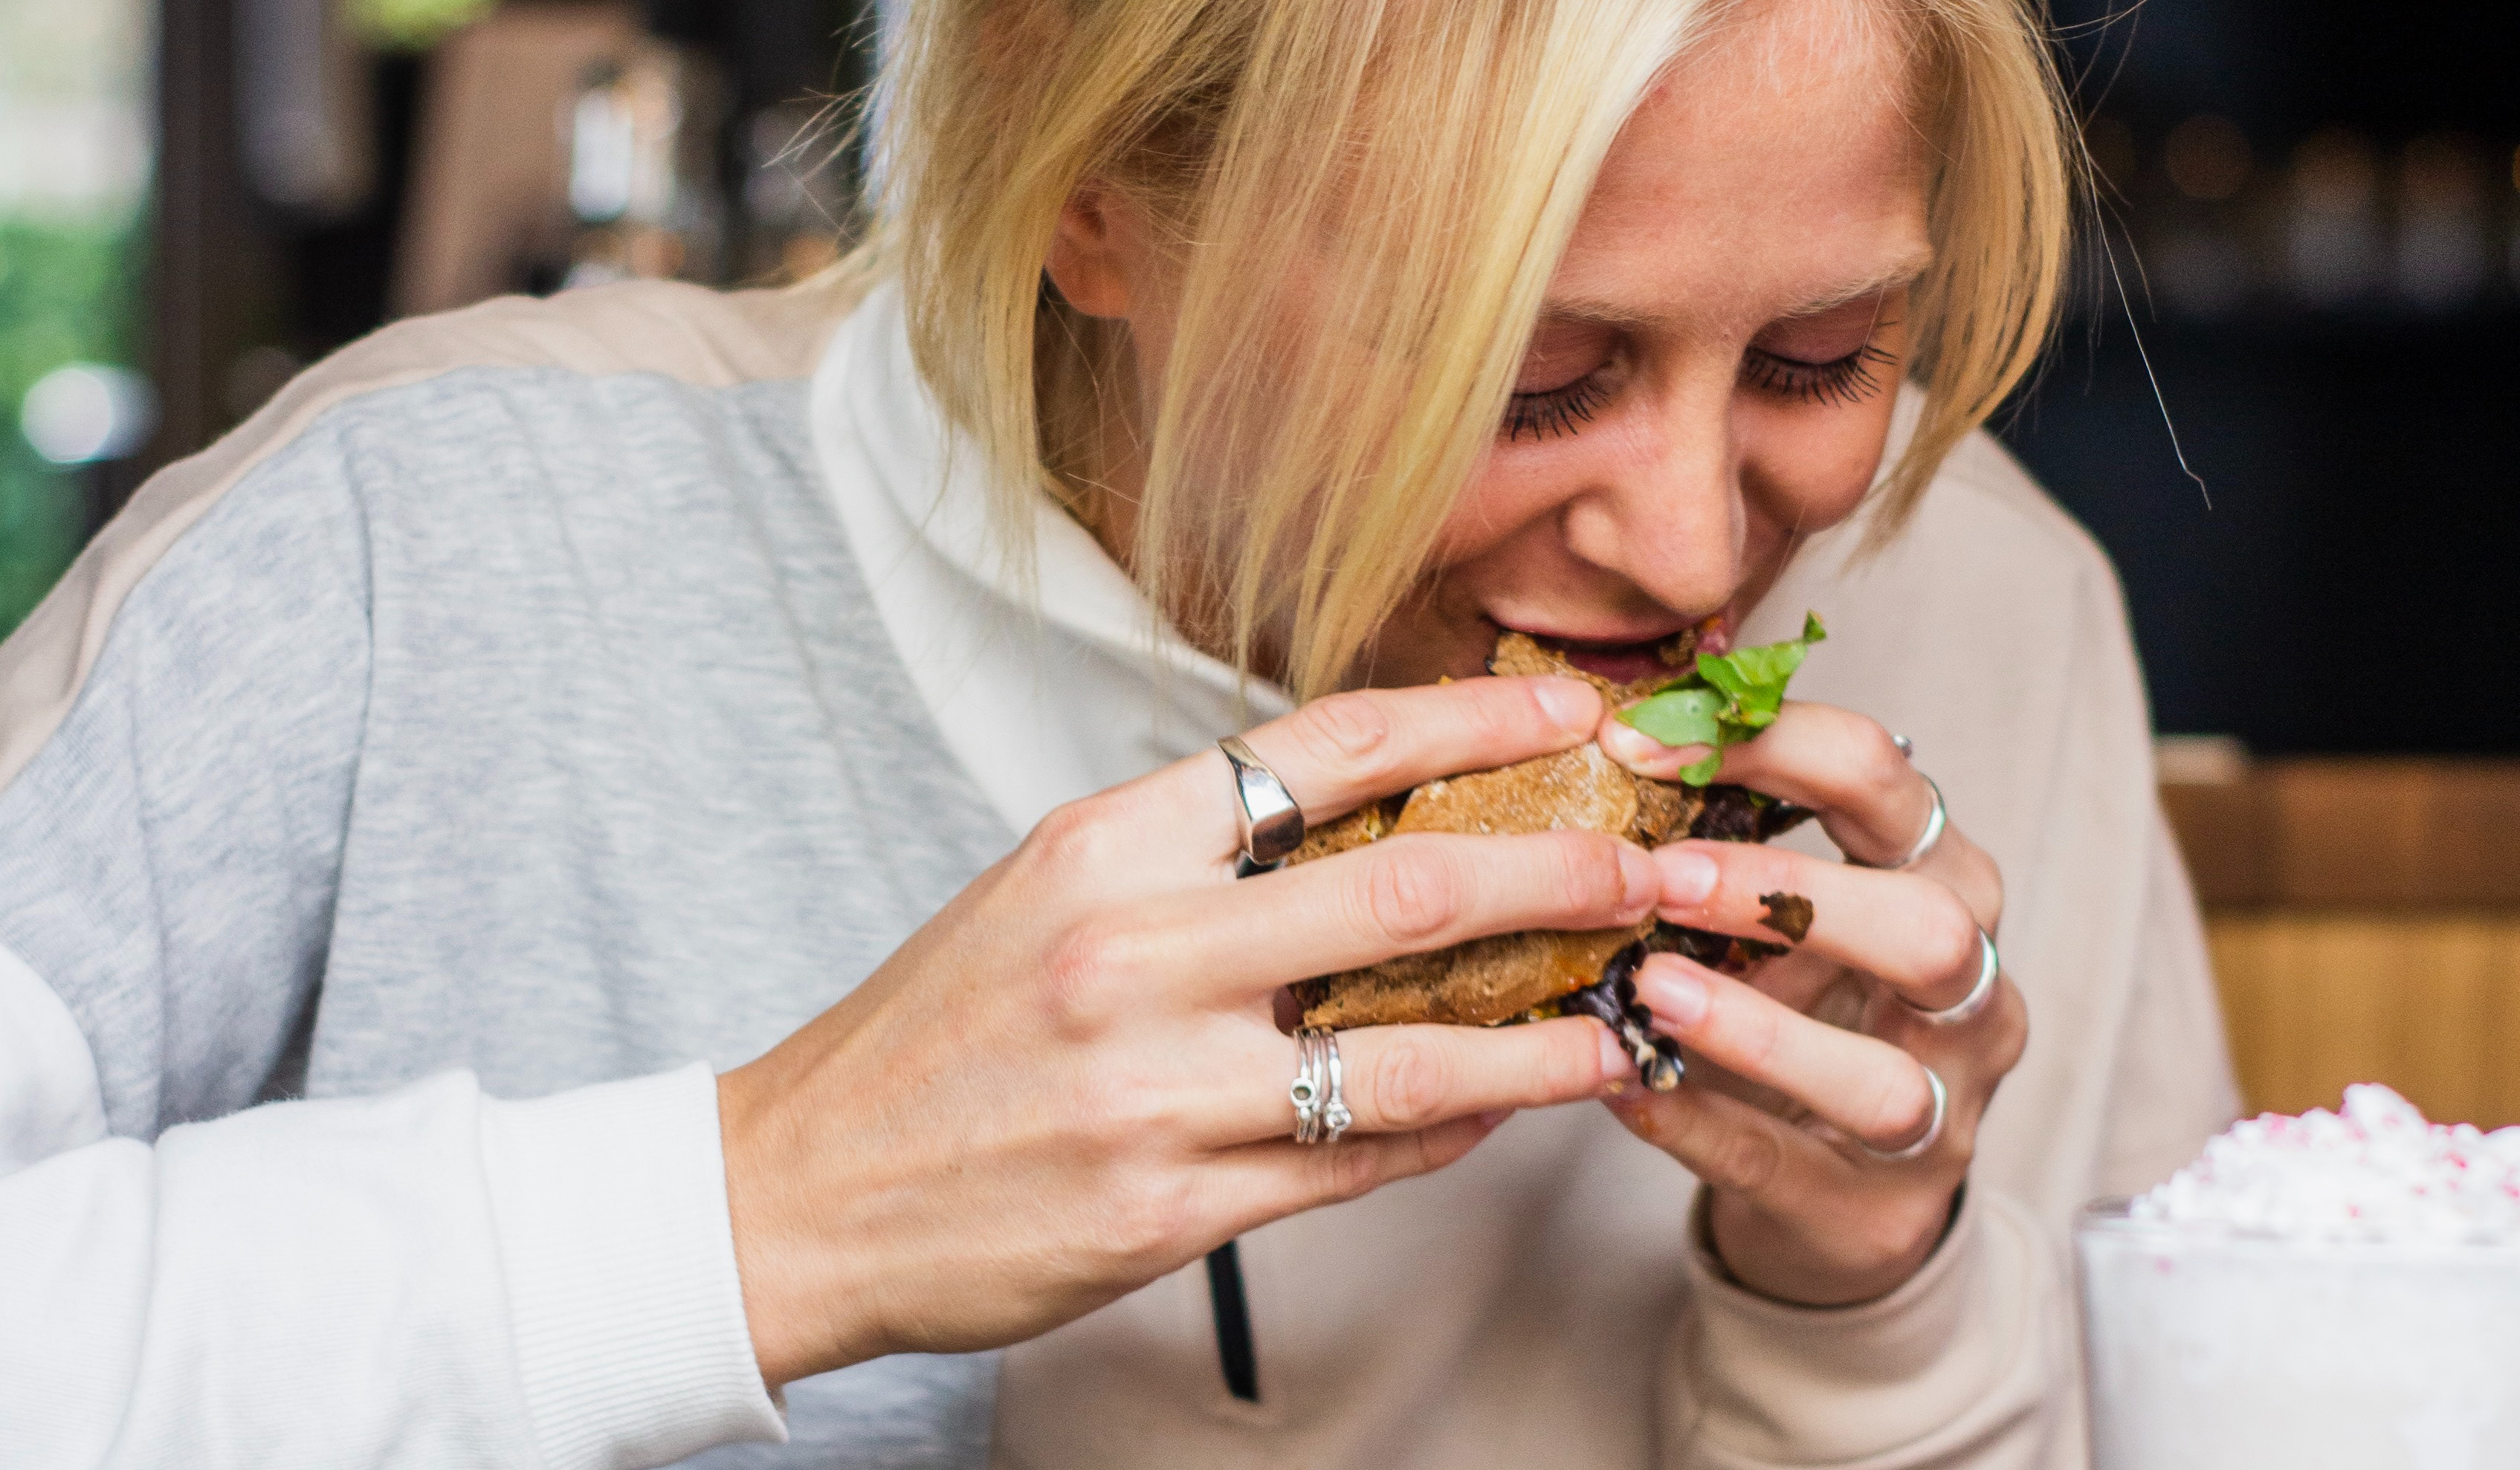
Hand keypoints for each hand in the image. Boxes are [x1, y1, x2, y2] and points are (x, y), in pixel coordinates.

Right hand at [719, 676, 1655, 1386]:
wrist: (800, 1188)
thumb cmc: (935, 1032)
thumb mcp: (1047, 893)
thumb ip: (1197, 856)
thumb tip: (1370, 822)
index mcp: (1107, 843)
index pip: (1328, 745)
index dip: (1474, 717)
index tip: (1573, 707)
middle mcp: (1135, 951)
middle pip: (1408, 888)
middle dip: (1563, 871)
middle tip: (1654, 866)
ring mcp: (1155, 1088)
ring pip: (1411, 1053)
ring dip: (1543, 1035)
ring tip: (1623, 1022)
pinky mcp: (1167, 1209)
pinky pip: (1355, 1163)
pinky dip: (1448, 1132)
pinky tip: (1501, 1109)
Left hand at [1598, 703, 2024, 1305]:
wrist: (1834, 1191)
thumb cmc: (1798, 1010)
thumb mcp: (1776, 916)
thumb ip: (1719, 841)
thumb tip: (1602, 745)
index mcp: (1943, 880)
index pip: (1889, 780)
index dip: (1773, 745)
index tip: (1641, 744)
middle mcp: (1969, 994)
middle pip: (1930, 927)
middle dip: (1792, 893)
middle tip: (1662, 877)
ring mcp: (1941, 1115)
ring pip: (1882, 1078)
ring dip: (1756, 1030)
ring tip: (1648, 988)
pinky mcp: (1876, 1212)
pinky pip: (1784, 1166)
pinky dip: (1697, 1124)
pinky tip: (1621, 1086)